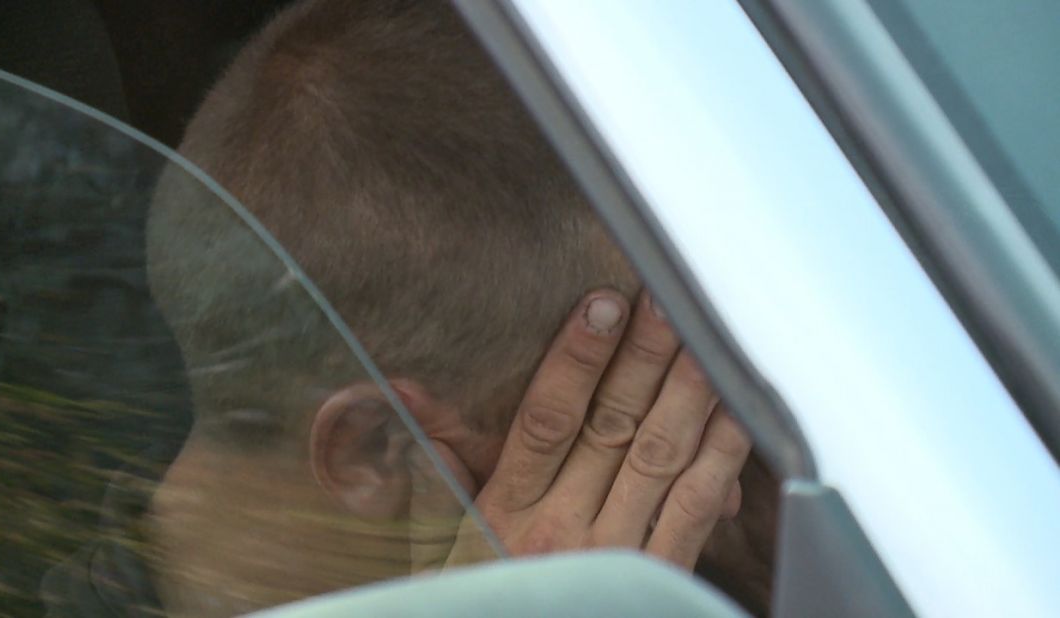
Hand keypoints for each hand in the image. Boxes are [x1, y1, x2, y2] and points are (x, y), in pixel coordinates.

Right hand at [408, 290, 750, 571]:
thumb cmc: (483, 591)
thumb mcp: (443, 535)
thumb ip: (437, 463)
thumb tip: (399, 389)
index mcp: (506, 509)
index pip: (546, 419)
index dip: (577, 359)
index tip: (601, 307)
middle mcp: (562, 527)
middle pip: (610, 425)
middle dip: (642, 357)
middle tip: (665, 302)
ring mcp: (614, 553)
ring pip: (658, 457)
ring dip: (686, 394)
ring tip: (704, 342)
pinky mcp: (658, 575)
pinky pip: (695, 509)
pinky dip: (720, 458)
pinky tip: (734, 415)